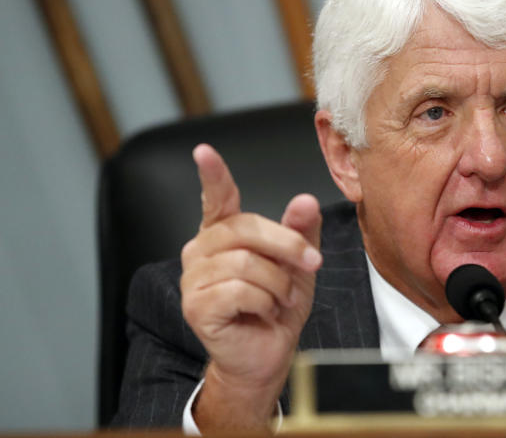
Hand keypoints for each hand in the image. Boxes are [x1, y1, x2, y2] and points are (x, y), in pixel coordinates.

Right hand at [180, 144, 321, 428]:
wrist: (268, 354)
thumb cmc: (278, 307)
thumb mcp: (299, 264)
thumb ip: (302, 231)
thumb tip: (305, 200)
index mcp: (224, 234)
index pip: (216, 198)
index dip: (212, 175)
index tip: (204, 151)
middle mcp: (201, 251)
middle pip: (245, 228)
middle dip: (287, 245)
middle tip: (311, 263)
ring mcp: (193, 278)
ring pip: (246, 263)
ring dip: (277, 284)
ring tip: (281, 299)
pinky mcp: (195, 305)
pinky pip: (238, 290)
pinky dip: (263, 302)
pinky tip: (264, 312)